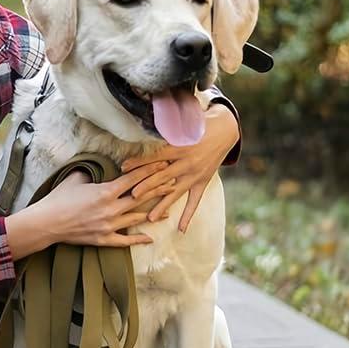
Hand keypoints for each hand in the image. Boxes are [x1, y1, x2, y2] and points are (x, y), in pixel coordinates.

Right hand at [35, 165, 176, 247]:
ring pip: (137, 219)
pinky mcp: (104, 239)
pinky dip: (138, 240)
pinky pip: (125, 241)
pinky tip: (150, 238)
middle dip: (159, 189)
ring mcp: (109, 226)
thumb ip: (90, 172)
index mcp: (106, 191)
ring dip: (153, 214)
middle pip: (142, 198)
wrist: (47, 223)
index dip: (150, 170)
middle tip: (174, 183)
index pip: (134, 178)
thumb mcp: (75, 179)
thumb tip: (97, 167)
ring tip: (168, 209)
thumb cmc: (59, 199)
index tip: (163, 164)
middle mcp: (112, 209)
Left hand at [121, 104, 238, 232]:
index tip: (123, 167)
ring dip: (163, 205)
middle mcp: (187, 162)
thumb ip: (164, 127)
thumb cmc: (198, 124)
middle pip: (163, 177)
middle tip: (132, 196)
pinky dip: (189, 215)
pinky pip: (195, 201)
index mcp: (179, 147)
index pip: (155, 157)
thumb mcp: (182, 124)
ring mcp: (195, 175)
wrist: (225, 130)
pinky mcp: (202, 182)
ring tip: (150, 218)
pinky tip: (181, 229)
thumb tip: (143, 118)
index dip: (139, 162)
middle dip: (147, 186)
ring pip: (175, 192)